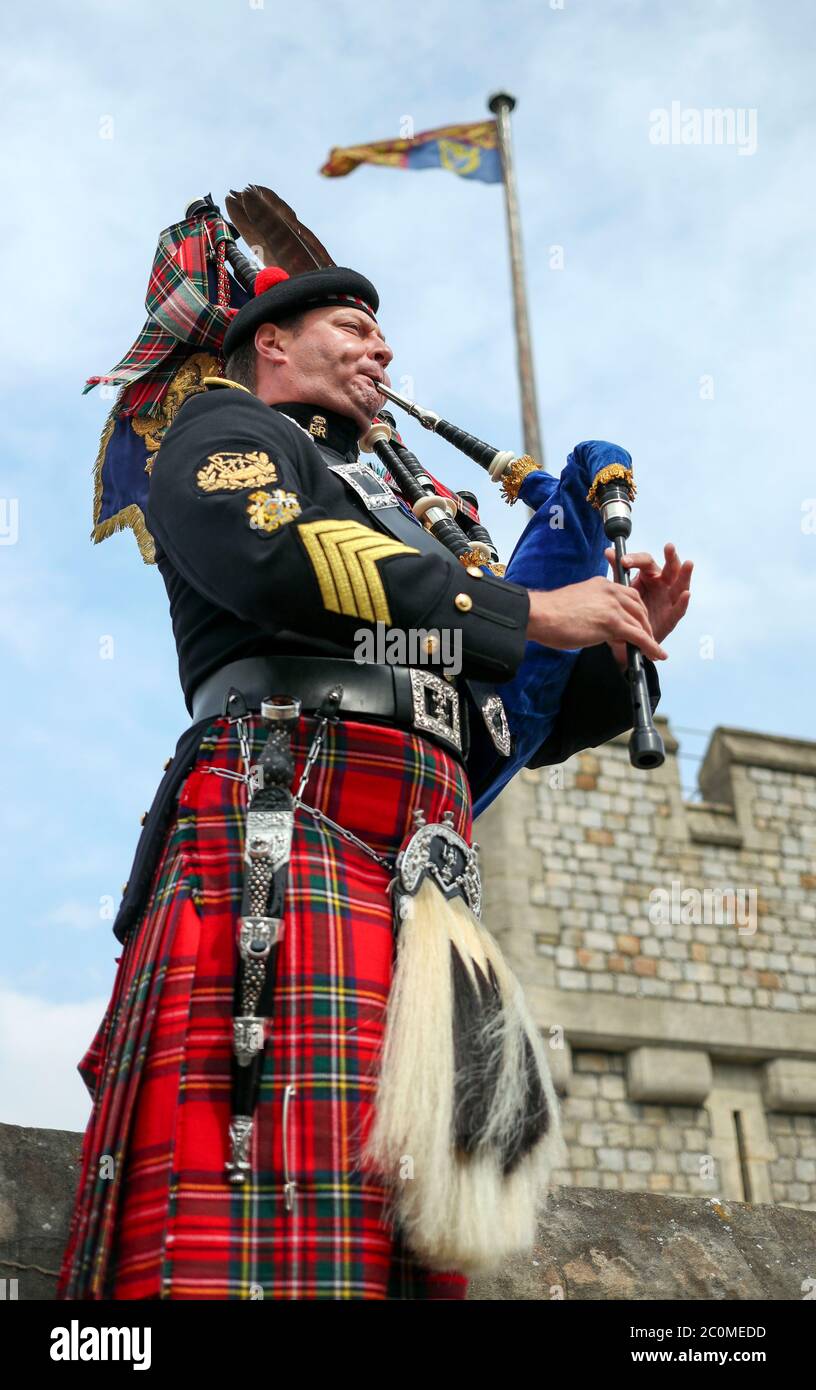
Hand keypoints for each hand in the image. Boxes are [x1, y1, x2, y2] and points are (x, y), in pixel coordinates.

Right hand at [526, 576, 667, 661]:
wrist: (540, 615)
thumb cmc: (550, 614)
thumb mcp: (577, 606)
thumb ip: (593, 611)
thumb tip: (599, 627)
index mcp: (601, 585)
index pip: (628, 596)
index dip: (636, 612)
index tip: (638, 624)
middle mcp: (610, 591)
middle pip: (639, 607)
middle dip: (645, 625)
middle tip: (648, 639)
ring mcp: (613, 606)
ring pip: (641, 622)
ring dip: (649, 638)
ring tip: (653, 652)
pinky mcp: (613, 622)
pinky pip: (639, 636)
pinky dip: (650, 646)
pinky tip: (656, 655)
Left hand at [604, 542, 691, 668]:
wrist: (628, 634)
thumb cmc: (628, 606)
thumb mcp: (622, 587)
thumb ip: (618, 569)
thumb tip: (609, 551)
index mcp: (650, 574)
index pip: (646, 561)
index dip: (635, 560)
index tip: (623, 561)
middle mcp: (663, 584)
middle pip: (670, 567)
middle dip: (671, 557)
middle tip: (669, 546)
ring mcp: (670, 599)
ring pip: (680, 585)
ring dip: (685, 574)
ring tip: (688, 563)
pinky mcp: (672, 617)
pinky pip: (679, 609)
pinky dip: (683, 601)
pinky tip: (686, 594)